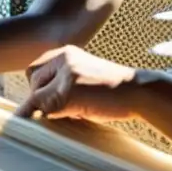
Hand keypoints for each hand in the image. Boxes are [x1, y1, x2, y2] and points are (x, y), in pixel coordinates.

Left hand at [15, 45, 138, 122]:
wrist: (139, 92)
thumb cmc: (114, 91)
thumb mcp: (85, 77)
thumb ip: (62, 82)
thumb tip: (36, 105)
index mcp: (67, 52)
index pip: (36, 69)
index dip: (40, 88)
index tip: (49, 101)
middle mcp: (64, 58)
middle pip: (32, 80)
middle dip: (40, 98)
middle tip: (64, 108)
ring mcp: (66, 75)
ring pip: (36, 96)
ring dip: (47, 110)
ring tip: (73, 111)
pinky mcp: (68, 93)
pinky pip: (44, 108)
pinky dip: (49, 117)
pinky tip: (75, 116)